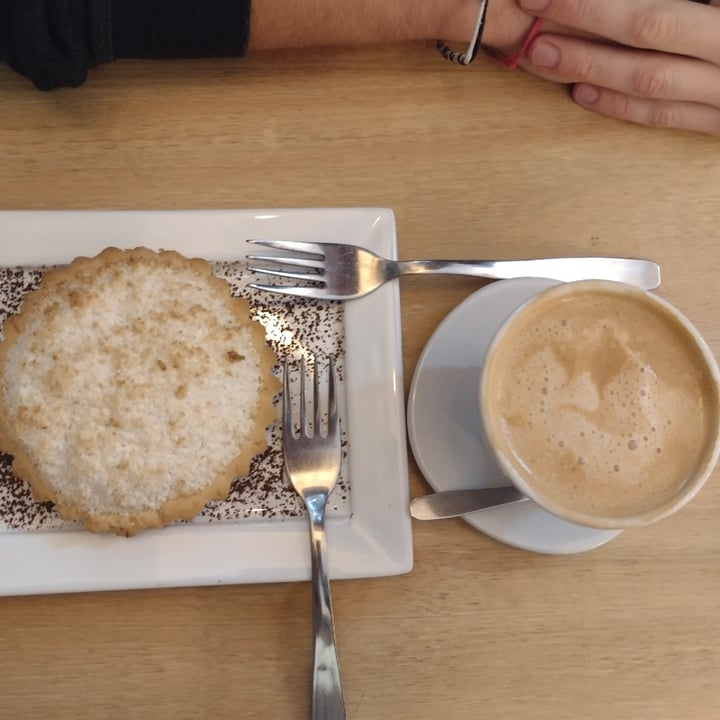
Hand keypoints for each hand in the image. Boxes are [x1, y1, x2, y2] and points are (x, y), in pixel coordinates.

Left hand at [514, 0, 719, 134]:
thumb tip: (633, 0)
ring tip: (543, 53)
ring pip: (653, 78)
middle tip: (533, 4)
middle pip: (653, 27)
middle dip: (587, 16)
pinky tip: (583, 94)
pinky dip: (624, 106)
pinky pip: (670, 116)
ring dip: (592, 66)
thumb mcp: (719, 2)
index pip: (662, 4)